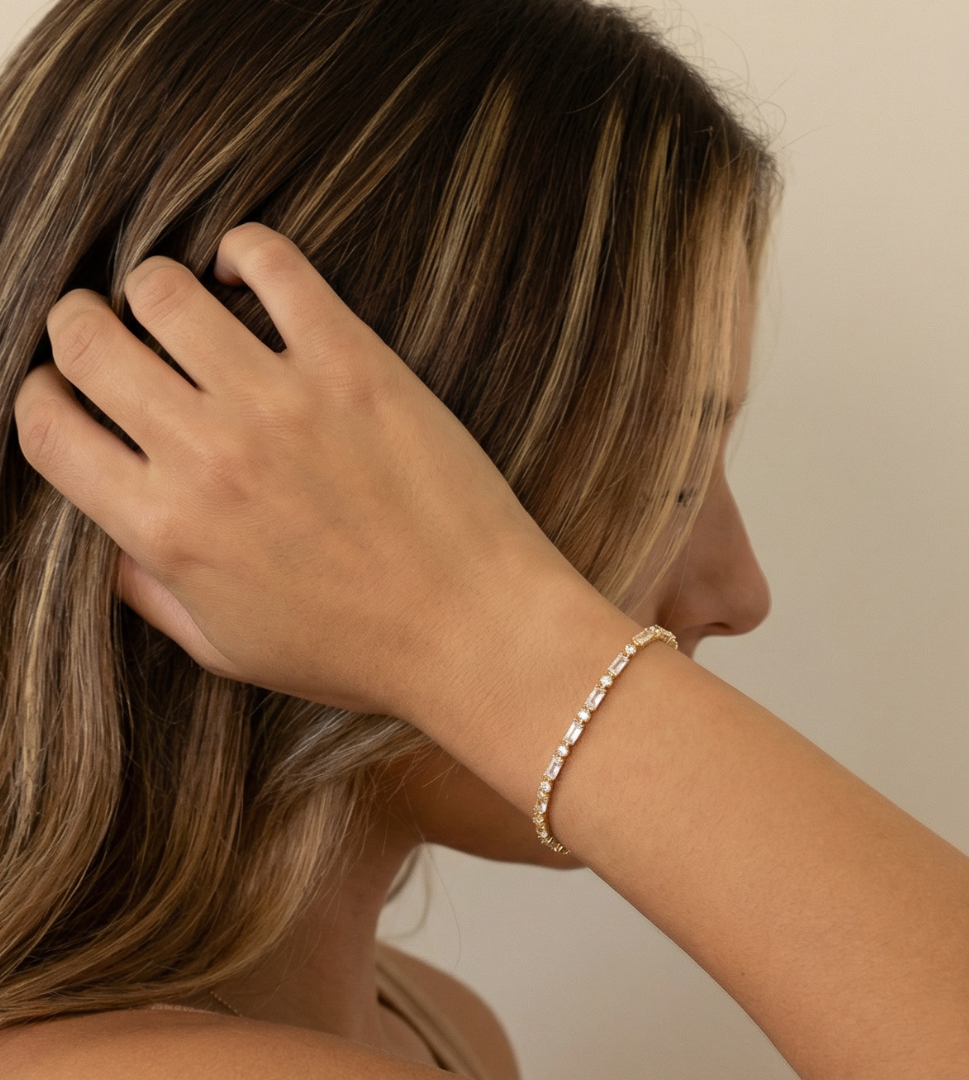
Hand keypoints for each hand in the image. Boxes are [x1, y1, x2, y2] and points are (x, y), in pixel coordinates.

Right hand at [14, 224, 571, 720]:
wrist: (473, 629)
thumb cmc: (356, 650)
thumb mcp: (228, 647)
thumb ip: (148, 589)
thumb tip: (106, 534)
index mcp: (167, 530)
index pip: (48, 426)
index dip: (42, 398)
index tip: (66, 394)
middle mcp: (209, 455)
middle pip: (87, 341)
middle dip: (80, 330)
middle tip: (111, 340)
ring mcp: (282, 400)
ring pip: (162, 289)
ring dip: (153, 290)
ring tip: (182, 313)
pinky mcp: (353, 362)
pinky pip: (271, 262)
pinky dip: (242, 252)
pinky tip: (244, 274)